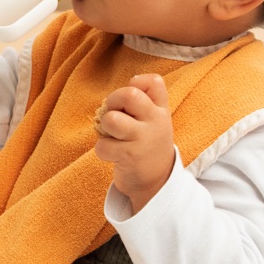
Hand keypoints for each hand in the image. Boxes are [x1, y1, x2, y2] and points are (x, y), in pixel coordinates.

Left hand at [94, 74, 173, 212]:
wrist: (157, 182)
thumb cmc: (147, 144)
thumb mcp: (154, 121)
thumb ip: (142, 102)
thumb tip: (116, 96)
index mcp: (161, 109)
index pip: (154, 81)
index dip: (136, 82)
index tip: (131, 100)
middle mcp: (155, 121)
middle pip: (129, 94)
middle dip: (113, 101)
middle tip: (114, 114)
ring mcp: (143, 139)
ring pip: (111, 119)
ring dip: (105, 126)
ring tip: (112, 135)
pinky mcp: (129, 156)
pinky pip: (102, 145)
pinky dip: (102, 149)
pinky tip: (113, 154)